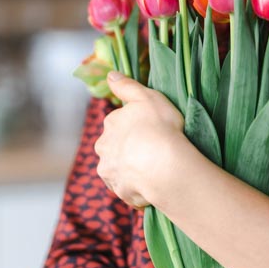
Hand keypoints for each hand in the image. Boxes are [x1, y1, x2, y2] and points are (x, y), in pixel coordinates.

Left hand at [95, 70, 191, 208]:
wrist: (164, 167)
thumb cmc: (160, 128)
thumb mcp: (147, 97)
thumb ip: (127, 86)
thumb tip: (110, 75)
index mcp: (110, 125)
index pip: (118, 124)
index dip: (135, 127)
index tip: (152, 131)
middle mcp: (103, 148)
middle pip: (115, 147)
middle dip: (128, 149)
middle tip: (153, 151)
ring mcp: (110, 172)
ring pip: (119, 168)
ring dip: (131, 169)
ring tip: (154, 170)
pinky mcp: (119, 192)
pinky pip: (128, 188)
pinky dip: (137, 187)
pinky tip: (152, 183)